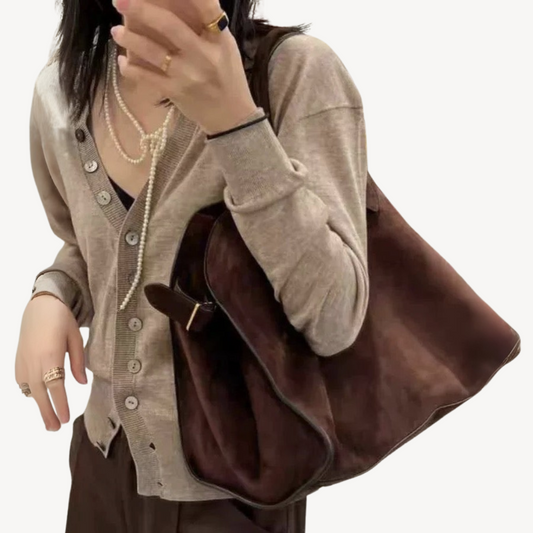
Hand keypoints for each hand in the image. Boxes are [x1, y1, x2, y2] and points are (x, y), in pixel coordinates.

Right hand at [14, 295, 87, 430]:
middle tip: (55, 429)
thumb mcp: (75, 337)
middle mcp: (34, 360)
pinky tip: (38, 397)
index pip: (55, 385)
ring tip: (49, 420)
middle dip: (48, 412)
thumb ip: (79, 361)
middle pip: (40, 393)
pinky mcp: (17, 360)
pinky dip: (29, 392)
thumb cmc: (62, 320)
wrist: (39, 306)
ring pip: (29, 389)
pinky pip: (22, 382)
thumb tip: (82, 384)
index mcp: (50, 354)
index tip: (65, 419)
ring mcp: (23, 361)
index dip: (60, 403)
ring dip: (39, 405)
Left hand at [111, 0, 259, 134]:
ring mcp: (188, 75)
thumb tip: (179, 2)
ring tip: (116, 31)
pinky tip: (123, 62)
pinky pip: (146, 77)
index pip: (206, 7)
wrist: (231, 117)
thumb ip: (208, 25)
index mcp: (220, 39)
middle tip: (120, 0)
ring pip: (153, 52)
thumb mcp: (226, 48)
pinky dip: (130, 69)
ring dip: (130, 39)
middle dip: (141, 9)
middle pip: (170, 26)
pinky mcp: (176, 92)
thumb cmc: (228, 78)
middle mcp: (204, 55)